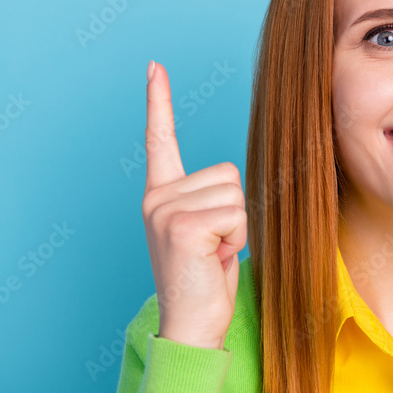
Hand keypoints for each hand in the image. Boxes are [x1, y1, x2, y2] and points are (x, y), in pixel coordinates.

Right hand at [141, 60, 246, 348]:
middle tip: (215, 247)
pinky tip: (214, 260)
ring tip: (214, 254)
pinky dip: (238, 240)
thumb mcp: (210, 232)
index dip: (159, 101)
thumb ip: (212, 201)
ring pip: (236, 193)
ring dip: (238, 227)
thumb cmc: (206, 282)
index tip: (154, 66)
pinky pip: (238, 214)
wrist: (193, 327)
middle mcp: (157, 197)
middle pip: (229, 172)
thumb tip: (232, 184)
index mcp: (162, 195)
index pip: (160, 140)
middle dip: (236, 211)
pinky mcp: (183, 225)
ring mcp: (165, 209)